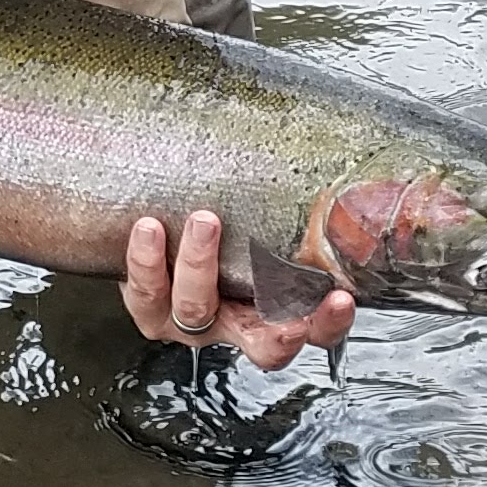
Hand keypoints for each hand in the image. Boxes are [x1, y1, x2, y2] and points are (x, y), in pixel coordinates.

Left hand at [121, 208, 355, 372]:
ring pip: (198, 309)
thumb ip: (287, 197)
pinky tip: (150, 228)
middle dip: (281, 331)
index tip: (340, 298)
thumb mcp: (259, 214)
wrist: (155, 227)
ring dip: (201, 266)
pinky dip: (147, 261)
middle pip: (266, 346)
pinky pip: (147, 294)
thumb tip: (331, 140)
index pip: (316, 328)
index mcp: (274, 308)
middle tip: (284, 302)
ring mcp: (192, 321)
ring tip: (205, 222)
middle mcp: (235, 323)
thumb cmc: (220, 220)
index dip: (329, 321)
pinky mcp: (150, 308)